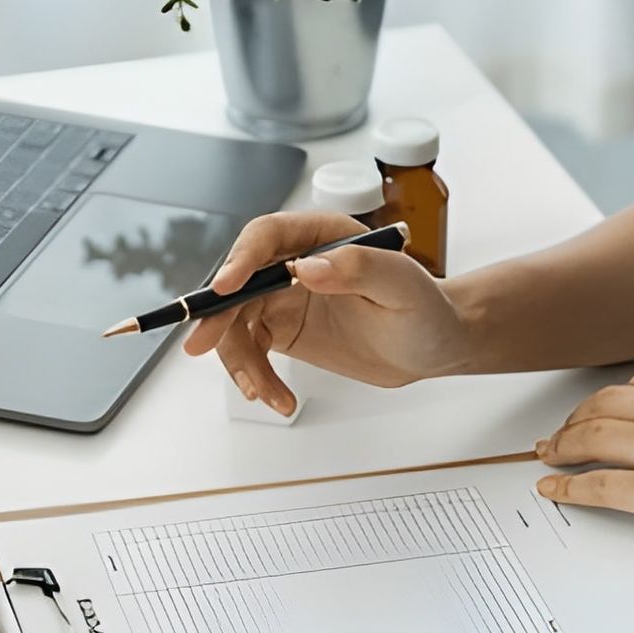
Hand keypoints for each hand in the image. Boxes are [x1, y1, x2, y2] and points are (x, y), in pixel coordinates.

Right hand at [182, 211, 470, 413]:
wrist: (431, 347)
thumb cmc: (426, 309)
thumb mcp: (403, 286)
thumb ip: (358, 268)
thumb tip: (306, 267)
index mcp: (321, 235)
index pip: (266, 238)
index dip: (239, 260)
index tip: (225, 288)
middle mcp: (294, 261)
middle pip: (238, 283)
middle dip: (217, 315)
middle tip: (202, 344)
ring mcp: (284, 297)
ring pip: (236, 322)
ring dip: (239, 359)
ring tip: (264, 392)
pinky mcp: (282, 330)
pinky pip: (249, 350)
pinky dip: (253, 376)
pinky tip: (274, 397)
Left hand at [533, 366, 633, 578]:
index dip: (606, 401)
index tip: (592, 413)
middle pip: (608, 405)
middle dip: (575, 421)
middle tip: (557, 437)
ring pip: (595, 438)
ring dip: (563, 448)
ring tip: (549, 458)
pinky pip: (600, 485)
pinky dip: (569, 487)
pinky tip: (556, 490)